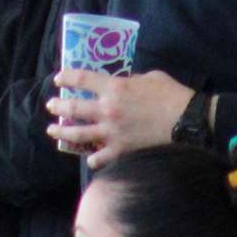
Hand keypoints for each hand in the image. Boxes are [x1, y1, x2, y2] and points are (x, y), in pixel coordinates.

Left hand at [45, 69, 193, 169]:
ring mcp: (112, 132)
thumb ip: (131, 80)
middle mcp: (107, 110)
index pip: (82, 79)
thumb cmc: (170, 94)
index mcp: (114, 87)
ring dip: (62, 132)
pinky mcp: (121, 150)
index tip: (58, 79)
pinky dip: (93, 159)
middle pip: (73, 108)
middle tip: (50, 106)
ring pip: (79, 134)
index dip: (67, 77)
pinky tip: (90, 159)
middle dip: (58, 107)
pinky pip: (99, 158)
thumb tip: (124, 84)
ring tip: (53, 131)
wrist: (186, 121)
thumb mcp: (150, 77)